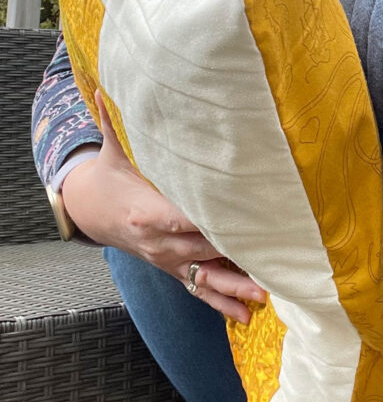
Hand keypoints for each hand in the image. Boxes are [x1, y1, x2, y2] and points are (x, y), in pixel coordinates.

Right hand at [62, 91, 264, 322]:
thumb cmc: (110, 174)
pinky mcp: (174, 269)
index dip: (209, 220)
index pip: (182, 217)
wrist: (92, 209)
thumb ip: (117, 119)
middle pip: (202, 248)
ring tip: (264, 295)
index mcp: (146, 211)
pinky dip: (221, 304)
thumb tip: (107, 84)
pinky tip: (246, 316)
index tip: (239, 219)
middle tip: (270, 255)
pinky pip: (199, 290)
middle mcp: (159, 242)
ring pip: (204, 276)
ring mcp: (167, 260)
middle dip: (235, 252)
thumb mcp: (113, 148)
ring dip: (234, 286)